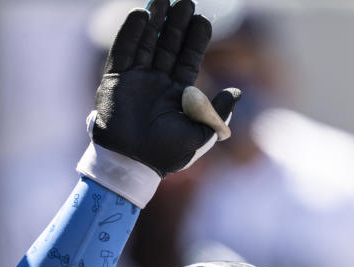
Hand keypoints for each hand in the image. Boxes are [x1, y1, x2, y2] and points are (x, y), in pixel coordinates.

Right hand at [92, 0, 240, 175]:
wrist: (133, 163)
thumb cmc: (168, 154)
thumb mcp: (201, 134)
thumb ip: (218, 112)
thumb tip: (238, 91)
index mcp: (179, 94)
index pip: (189, 59)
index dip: (196, 39)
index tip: (202, 19)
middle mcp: (158, 83)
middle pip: (169, 45)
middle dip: (177, 23)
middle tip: (185, 1)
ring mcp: (137, 79)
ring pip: (147, 43)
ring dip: (155, 21)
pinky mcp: (115, 80)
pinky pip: (124, 50)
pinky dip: (131, 32)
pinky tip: (140, 14)